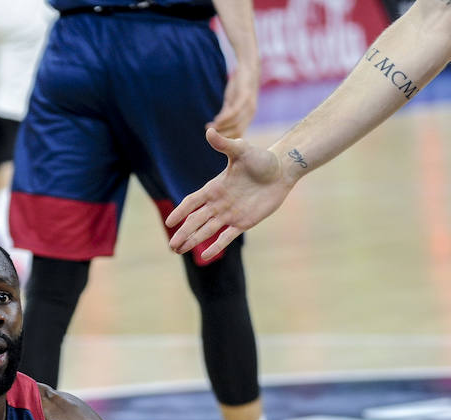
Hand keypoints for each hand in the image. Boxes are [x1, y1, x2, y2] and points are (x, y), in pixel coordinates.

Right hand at [165, 129, 292, 261]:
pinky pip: (226, 237)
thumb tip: (209, 131)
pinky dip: (216, 246)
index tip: (169, 223)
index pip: (191, 203)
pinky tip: (206, 256)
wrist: (281, 171)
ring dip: (193, 241)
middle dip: (182, 233)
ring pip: (206, 231)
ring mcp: (229, 214)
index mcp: (214, 188)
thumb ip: (224, 145)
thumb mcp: (241, 150)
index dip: (180, 213)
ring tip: (178, 251)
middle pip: (195, 221)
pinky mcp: (243, 223)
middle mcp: (218, 203)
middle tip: (171, 247)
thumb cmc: (261, 159)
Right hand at [209, 69, 256, 138]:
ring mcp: (249, 105)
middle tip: (209, 134)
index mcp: (247, 117)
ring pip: (235, 123)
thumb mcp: (230, 102)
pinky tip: (216, 120)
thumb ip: (225, 114)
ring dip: (221, 127)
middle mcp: (250, 113)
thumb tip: (216, 125)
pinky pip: (235, 111)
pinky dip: (225, 118)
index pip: (238, 134)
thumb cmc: (238, 86)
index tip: (213, 139)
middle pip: (237, 131)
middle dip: (222, 135)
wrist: (248, 68)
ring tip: (209, 128)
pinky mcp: (245, 96)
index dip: (226, 138)